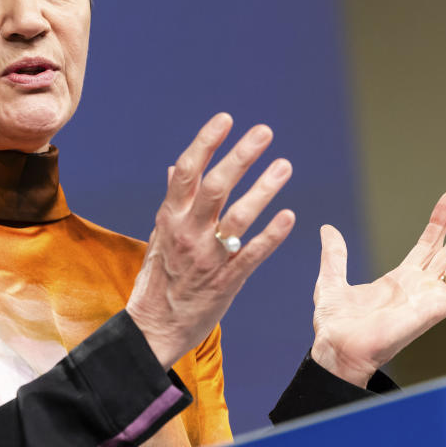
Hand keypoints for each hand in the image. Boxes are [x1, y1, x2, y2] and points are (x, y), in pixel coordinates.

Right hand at [127, 113, 295, 369]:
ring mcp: (208, 257)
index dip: (206, 142)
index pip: (187, 171)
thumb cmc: (159, 277)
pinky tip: (289, 216)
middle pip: (215, 187)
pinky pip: (252, 254)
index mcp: (170, 217)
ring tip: (285, 165)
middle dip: (240, 156)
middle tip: (264, 132)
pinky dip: (271, 235)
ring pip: (238, 217)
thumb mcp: (159, 235)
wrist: (156, 327)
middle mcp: (187, 233)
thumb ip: (173, 200)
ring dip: (263, 189)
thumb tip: (175, 167)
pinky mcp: (227, 280)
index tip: (225, 119)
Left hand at [310, 187, 445, 386]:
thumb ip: (335, 254)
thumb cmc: (335, 325)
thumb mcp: (331, 280)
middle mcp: (420, 287)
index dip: (441, 219)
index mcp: (401, 279)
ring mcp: (428, 300)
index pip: (430, 243)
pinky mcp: (431, 314)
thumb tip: (327, 228)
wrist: (335, 350)